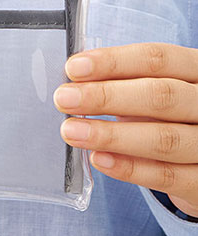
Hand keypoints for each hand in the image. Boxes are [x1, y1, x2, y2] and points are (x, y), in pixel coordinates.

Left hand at [54, 42, 197, 217]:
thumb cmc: (172, 116)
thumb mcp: (159, 91)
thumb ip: (125, 85)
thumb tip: (74, 86)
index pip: (159, 59)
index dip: (114, 62)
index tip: (73, 68)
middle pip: (162, 96)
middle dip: (106, 96)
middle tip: (64, 99)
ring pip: (164, 139)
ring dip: (111, 135)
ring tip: (71, 131)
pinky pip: (166, 176)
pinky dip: (129, 168)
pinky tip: (98, 159)